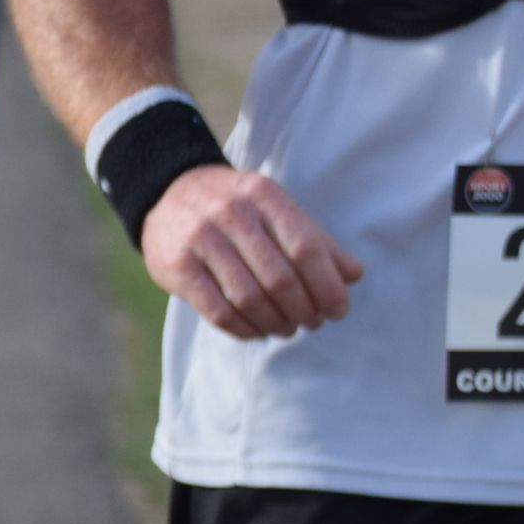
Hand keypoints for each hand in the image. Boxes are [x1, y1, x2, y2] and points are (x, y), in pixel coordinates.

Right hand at [142, 165, 364, 339]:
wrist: (169, 191)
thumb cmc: (240, 207)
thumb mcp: (279, 210)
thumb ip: (317, 240)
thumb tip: (354, 276)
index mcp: (266, 197)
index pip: (306, 248)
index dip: (327, 285)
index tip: (339, 310)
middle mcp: (233, 214)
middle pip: (280, 277)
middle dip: (304, 308)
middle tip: (314, 322)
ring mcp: (201, 239)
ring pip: (249, 297)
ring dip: (276, 322)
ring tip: (288, 328)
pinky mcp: (177, 266)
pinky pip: (217, 309)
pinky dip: (243, 328)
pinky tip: (257, 332)